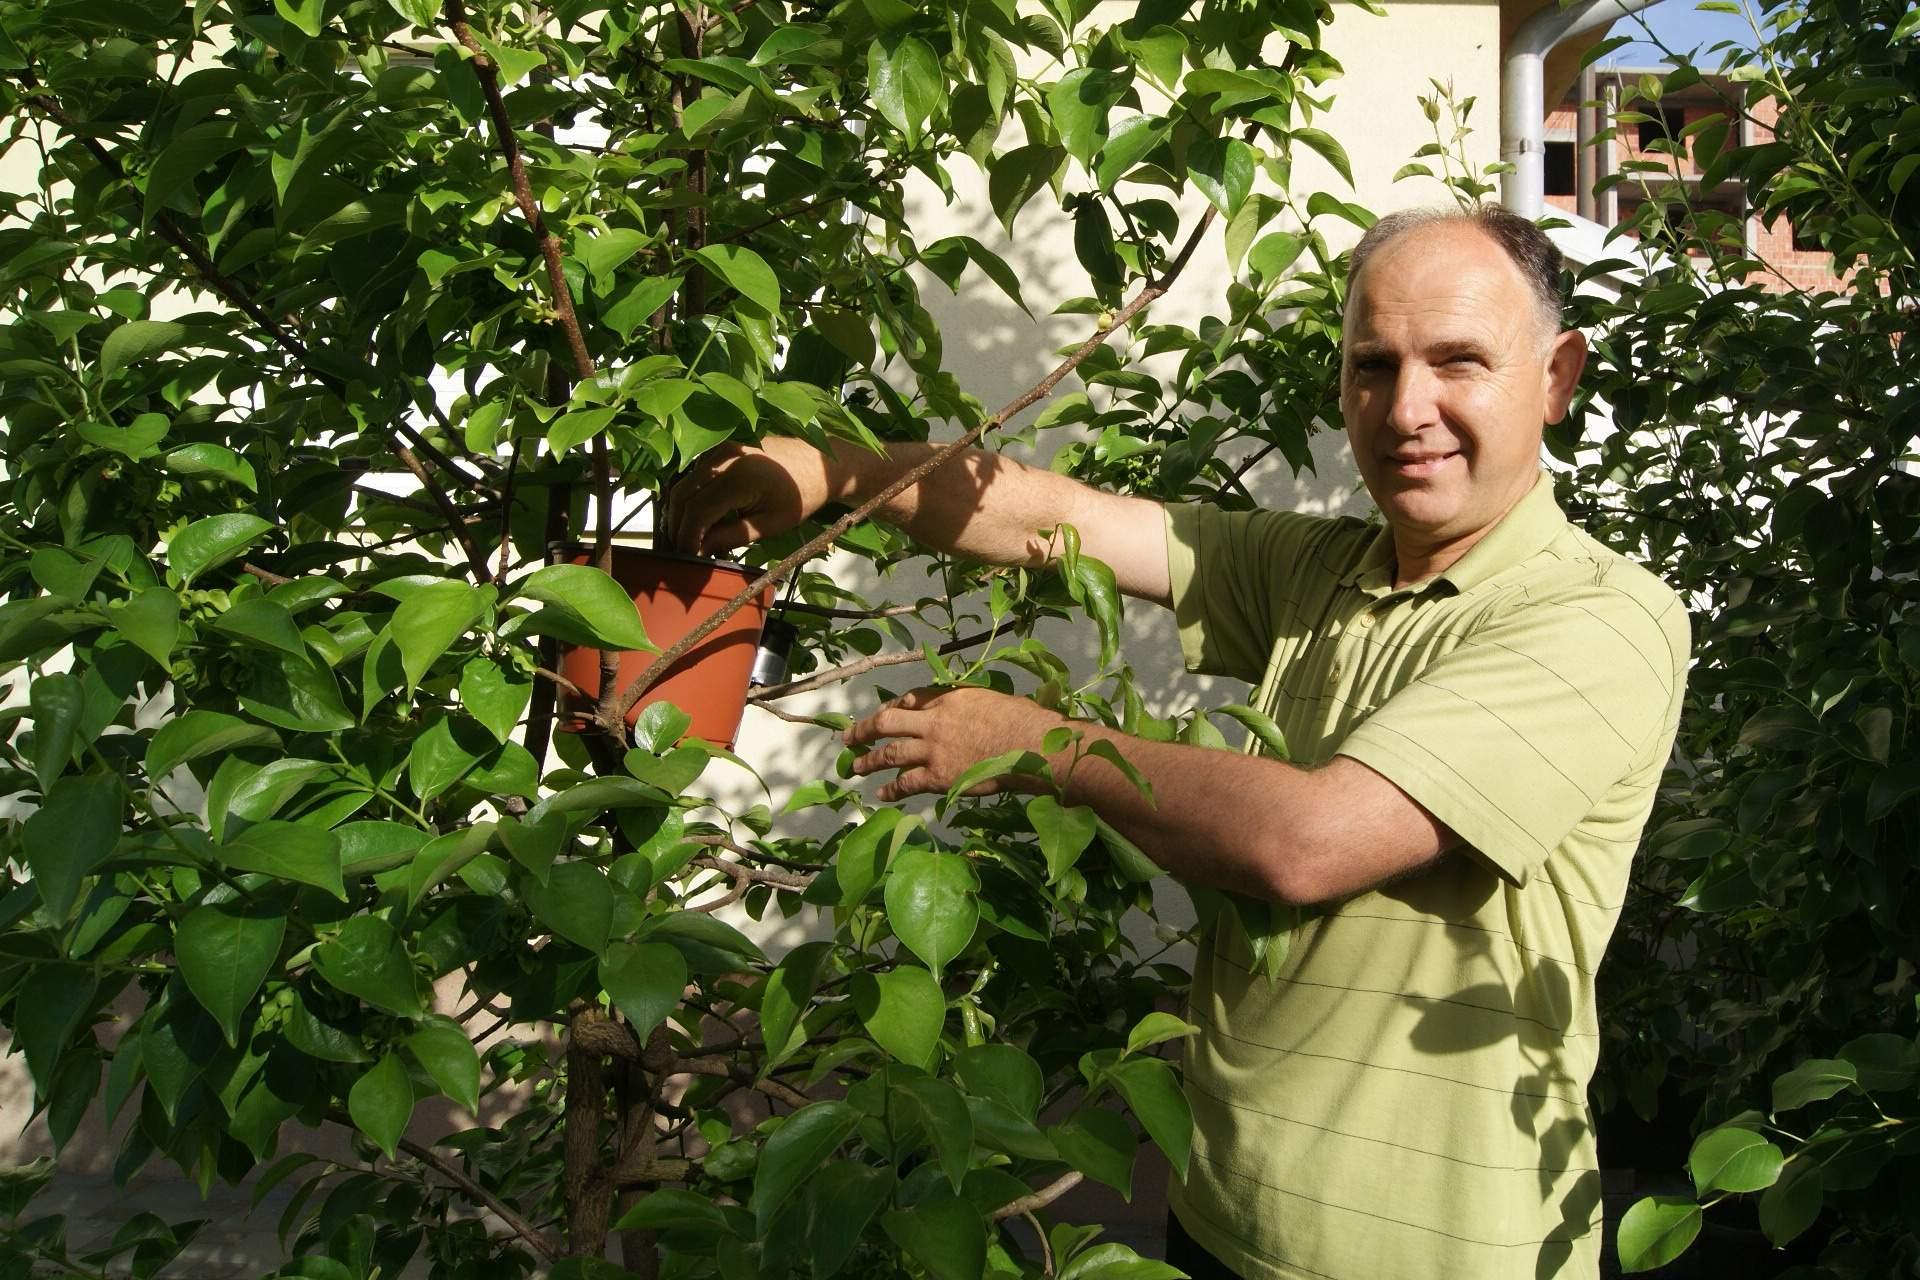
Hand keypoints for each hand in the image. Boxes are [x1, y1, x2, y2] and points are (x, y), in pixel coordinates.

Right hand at [663, 437, 836, 555]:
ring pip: (685, 483)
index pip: (698, 511)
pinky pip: (696, 474)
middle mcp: (724, 458)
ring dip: (681, 511)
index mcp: (739, 477)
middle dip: (679, 526)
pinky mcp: (723, 448)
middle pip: (682, 495)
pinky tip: (700, 517)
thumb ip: (732, 536)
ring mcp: (721, 449)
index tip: (687, 557)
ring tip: (689, 537)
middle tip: (683, 550)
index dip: (688, 537)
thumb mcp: (771, 524)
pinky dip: (692, 496)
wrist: (821, 463)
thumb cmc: (803, 496)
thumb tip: (701, 551)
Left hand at [845, 686, 1061, 802]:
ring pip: (890, 754)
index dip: (894, 706)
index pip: (911, 697)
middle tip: (848, 737)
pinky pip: (907, 784)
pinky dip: (891, 790)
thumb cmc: (1023, 720)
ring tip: (854, 767)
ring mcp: (933, 749)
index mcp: (948, 697)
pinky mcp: (938, 776)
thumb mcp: (993, 700)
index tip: (885, 712)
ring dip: (869, 760)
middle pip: (888, 721)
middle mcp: (933, 721)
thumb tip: (976, 712)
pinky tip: (881, 795)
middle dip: (864, 729)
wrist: (1030, 746)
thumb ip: (973, 705)